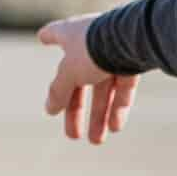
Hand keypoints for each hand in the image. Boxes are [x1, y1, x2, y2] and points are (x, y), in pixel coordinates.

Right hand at [38, 14, 138, 144]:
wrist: (134, 40)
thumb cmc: (94, 49)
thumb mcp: (68, 73)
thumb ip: (59, 91)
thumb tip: (49, 108)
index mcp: (71, 35)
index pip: (55, 34)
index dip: (49, 36)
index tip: (42, 37)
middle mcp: (92, 43)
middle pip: (79, 80)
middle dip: (75, 110)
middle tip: (72, 135)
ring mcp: (114, 53)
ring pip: (104, 90)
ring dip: (99, 116)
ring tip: (96, 141)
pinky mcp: (134, 63)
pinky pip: (123, 89)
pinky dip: (118, 108)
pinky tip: (115, 127)